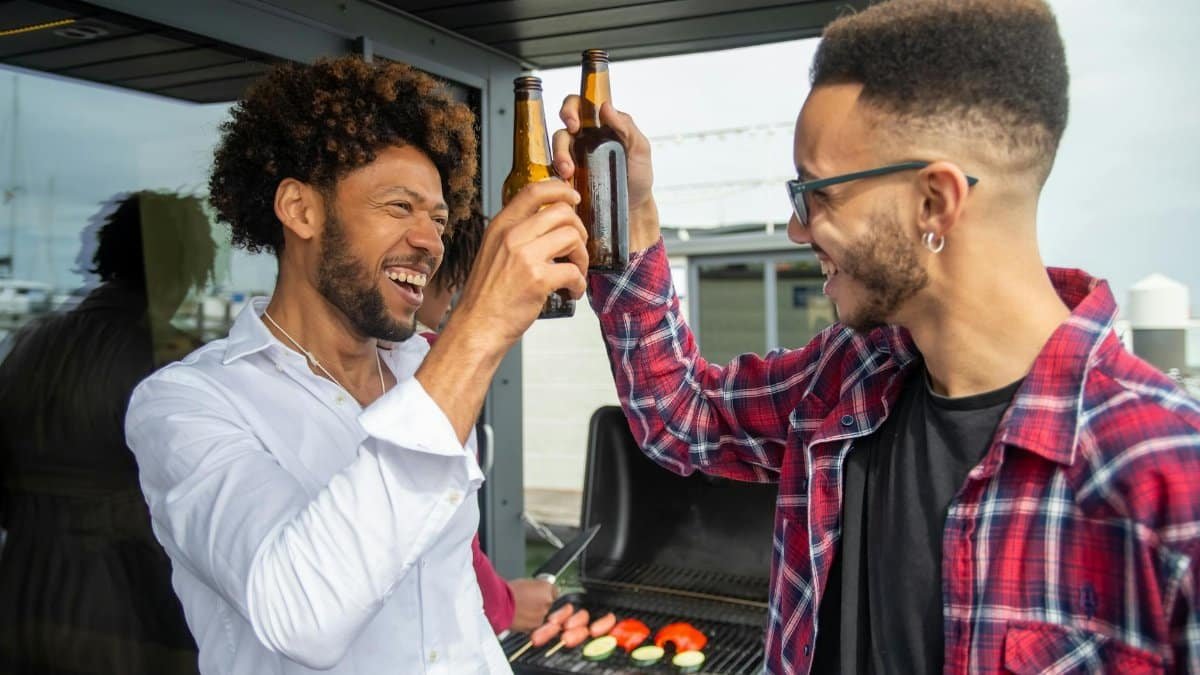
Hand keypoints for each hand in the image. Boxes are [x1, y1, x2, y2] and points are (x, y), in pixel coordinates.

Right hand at [447, 179, 587, 347]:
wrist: (477, 327)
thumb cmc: (487, 296)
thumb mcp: (494, 253)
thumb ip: (516, 236)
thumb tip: (549, 227)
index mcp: (501, 226)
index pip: (534, 190)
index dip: (560, 189)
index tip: (573, 197)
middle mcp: (512, 235)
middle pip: (562, 212)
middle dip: (579, 230)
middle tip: (576, 250)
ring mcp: (525, 256)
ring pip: (573, 238)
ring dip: (582, 257)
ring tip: (575, 273)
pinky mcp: (538, 279)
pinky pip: (574, 271)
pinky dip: (580, 283)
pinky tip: (572, 292)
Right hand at [507, 578, 558, 632]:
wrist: (499, 605)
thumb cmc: (508, 592)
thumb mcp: (526, 581)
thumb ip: (537, 585)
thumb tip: (540, 588)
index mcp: (546, 588)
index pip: (554, 590)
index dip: (545, 593)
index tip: (541, 594)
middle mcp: (547, 602)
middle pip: (548, 603)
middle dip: (540, 603)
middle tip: (528, 601)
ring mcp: (542, 615)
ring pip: (541, 614)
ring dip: (535, 613)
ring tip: (522, 609)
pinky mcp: (534, 626)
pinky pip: (535, 623)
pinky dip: (529, 621)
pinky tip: (520, 616)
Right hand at [553, 99, 659, 251]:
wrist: (635, 208)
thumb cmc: (639, 176)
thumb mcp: (640, 149)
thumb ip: (627, 127)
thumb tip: (605, 107)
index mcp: (599, 126)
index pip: (577, 106)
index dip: (570, 109)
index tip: (574, 124)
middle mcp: (583, 140)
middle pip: (562, 131)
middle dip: (561, 143)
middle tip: (568, 158)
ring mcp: (574, 159)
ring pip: (556, 152)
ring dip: (559, 160)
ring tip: (567, 173)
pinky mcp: (568, 179)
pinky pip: (554, 173)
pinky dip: (555, 177)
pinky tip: (565, 185)